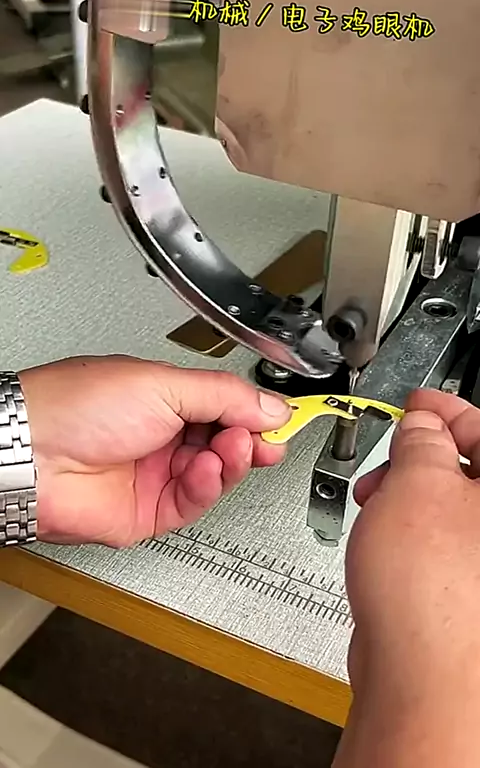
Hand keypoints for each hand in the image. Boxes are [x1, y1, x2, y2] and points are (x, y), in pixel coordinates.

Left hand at [19, 356, 289, 546]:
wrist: (32, 454)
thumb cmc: (75, 406)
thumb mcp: (163, 384)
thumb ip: (224, 396)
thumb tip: (270, 406)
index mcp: (164, 398)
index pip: (226, 406)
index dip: (256, 412)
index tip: (285, 415)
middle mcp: (162, 436)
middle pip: (226, 442)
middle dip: (251, 439)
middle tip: (268, 437)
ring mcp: (155, 474)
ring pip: (216, 474)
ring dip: (232, 461)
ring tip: (234, 447)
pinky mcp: (149, 512)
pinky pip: (194, 502)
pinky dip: (209, 485)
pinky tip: (210, 468)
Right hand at [332, 390, 479, 766]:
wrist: (419, 678)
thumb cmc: (435, 595)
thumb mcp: (416, 483)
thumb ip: (421, 440)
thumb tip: (421, 424)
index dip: (442, 409)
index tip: (415, 404)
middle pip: (466, 466)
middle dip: (419, 456)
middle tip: (389, 459)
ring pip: (446, 504)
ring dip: (406, 493)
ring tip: (376, 503)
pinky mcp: (463, 590)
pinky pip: (435, 540)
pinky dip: (406, 530)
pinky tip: (382, 539)